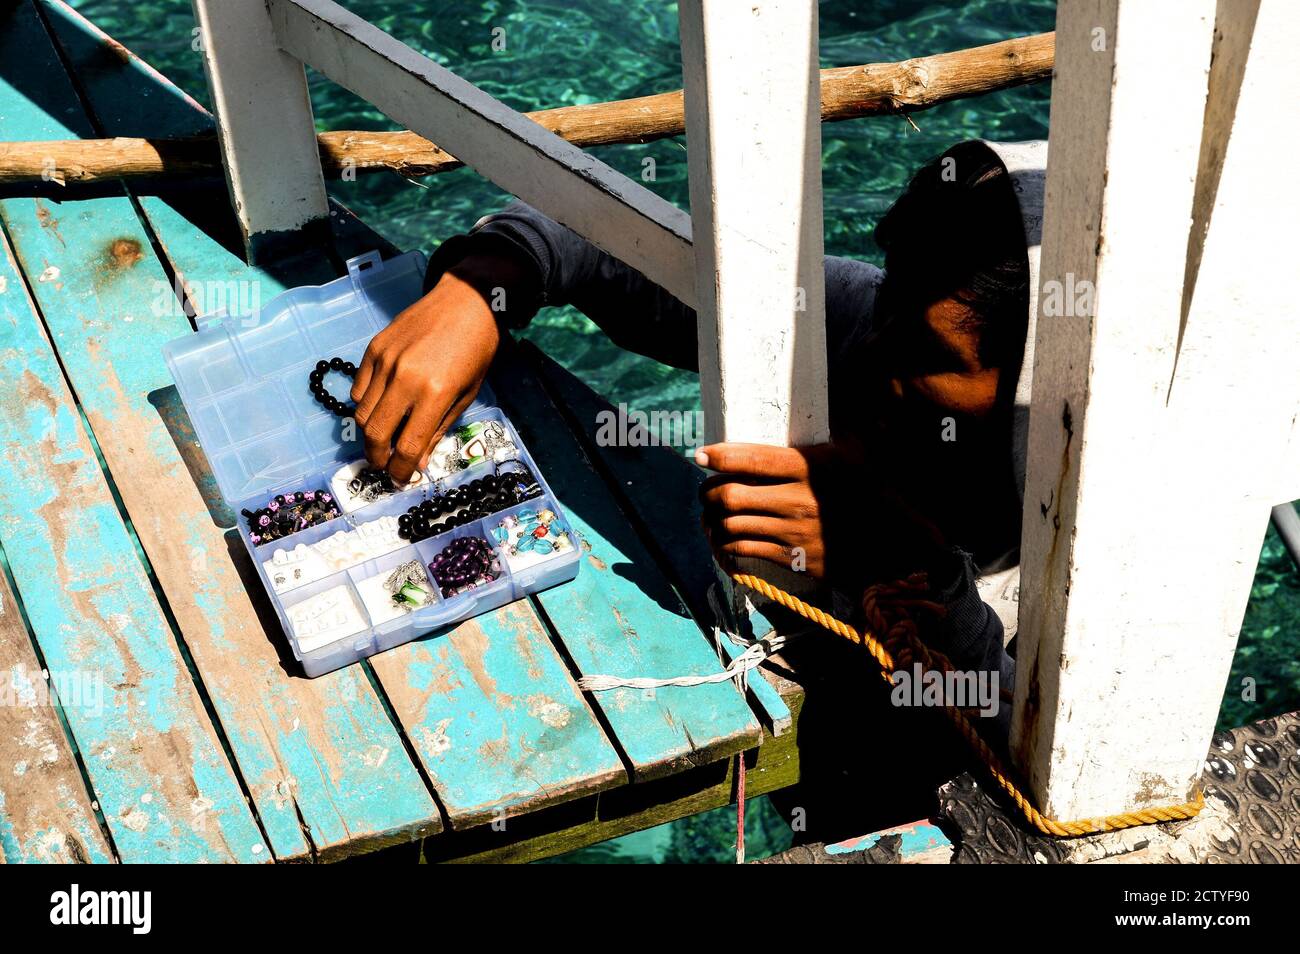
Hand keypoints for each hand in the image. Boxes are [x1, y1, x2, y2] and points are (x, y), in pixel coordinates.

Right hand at [351, 254, 522, 481]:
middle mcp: (405, 378)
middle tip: (385, 464)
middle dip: (377, 458)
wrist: (466, 300)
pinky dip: (366, 404)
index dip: (401, 470)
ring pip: (362, 413)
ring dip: (370, 433)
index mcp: (435, 393)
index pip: (407, 447)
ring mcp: (386, 361)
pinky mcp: (374, 348)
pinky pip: (359, 388)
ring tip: (383, 438)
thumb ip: (438, 429)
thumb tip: (416, 463)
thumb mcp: (466, 395)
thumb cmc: (475, 350)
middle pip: (375, 434)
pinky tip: (382, 406)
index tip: (401, 478)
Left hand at [696, 441, 945, 588]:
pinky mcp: (794, 558)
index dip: (719, 456)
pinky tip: (725, 541)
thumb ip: (836, 429)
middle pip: (730, 495)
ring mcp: (794, 531)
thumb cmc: (875, 493)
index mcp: (811, 466)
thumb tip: (834, 399)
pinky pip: (744, 551)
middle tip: (707, 491)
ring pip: (731, 525)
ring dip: (713, 522)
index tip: (700, 455)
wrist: (896, 546)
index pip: (752, 459)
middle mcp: (799, 499)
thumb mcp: (857, 453)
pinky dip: (726, 547)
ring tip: (711, 517)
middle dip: (709, 493)